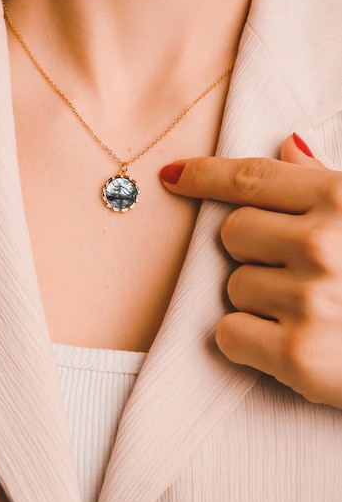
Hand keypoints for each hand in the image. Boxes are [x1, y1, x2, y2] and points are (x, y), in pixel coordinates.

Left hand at [161, 133, 341, 408]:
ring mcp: (311, 300)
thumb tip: (286, 145)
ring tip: (310, 315)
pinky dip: (250, 342)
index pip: (253, 179)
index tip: (174, 176)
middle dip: (254, 253)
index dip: (205, 175)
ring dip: (260, 302)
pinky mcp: (298, 356)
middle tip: (298, 274)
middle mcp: (324, 244)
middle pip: (232, 233)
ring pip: (233, 287)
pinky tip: (293, 344)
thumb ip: (327, 183)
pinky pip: (229, 334)